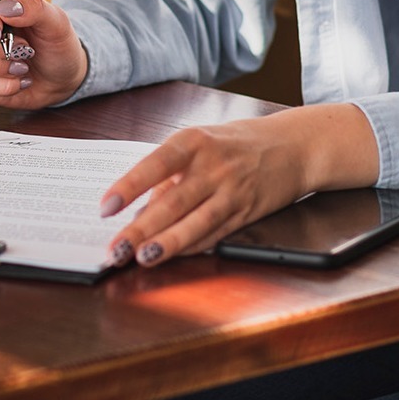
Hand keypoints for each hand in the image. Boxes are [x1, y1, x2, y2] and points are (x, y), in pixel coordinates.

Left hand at [100, 103, 378, 267]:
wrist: (293, 146)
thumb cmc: (237, 142)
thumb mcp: (201, 142)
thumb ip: (172, 172)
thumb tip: (142, 208)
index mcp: (195, 141)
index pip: (156, 164)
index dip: (129, 187)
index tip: (105, 207)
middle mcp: (214, 165)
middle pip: (172, 202)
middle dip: (139, 229)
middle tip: (114, 250)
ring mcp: (231, 191)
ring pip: (194, 223)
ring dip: (166, 244)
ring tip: (141, 258)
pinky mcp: (245, 213)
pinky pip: (212, 234)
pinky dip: (190, 248)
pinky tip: (171, 257)